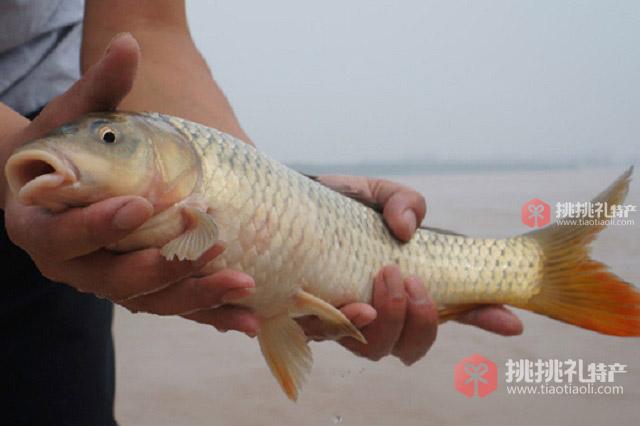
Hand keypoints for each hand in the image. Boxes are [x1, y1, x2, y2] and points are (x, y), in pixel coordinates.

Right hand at [2, 34, 257, 335]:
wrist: (58, 191)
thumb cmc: (63, 152)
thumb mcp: (72, 121)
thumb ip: (100, 89)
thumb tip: (130, 42)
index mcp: (43, 229)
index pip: (68, 235)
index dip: (100, 225)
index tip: (139, 206)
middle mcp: (74, 267)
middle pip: (116, 282)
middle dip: (164, 267)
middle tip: (211, 243)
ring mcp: (109, 283)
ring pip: (152, 301)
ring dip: (198, 296)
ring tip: (244, 286)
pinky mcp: (140, 290)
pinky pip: (174, 306)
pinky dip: (209, 314)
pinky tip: (248, 318)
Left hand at [301, 176, 522, 364]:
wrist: (281, 206)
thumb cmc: (337, 205)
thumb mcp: (378, 193)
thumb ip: (403, 202)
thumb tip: (406, 230)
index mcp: (408, 285)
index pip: (451, 312)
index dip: (482, 319)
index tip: (510, 320)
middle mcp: (380, 311)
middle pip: (410, 345)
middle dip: (422, 320)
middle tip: (410, 277)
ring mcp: (345, 319)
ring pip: (374, 348)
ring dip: (387, 320)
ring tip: (382, 277)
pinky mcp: (308, 317)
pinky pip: (324, 336)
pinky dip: (339, 323)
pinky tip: (343, 301)